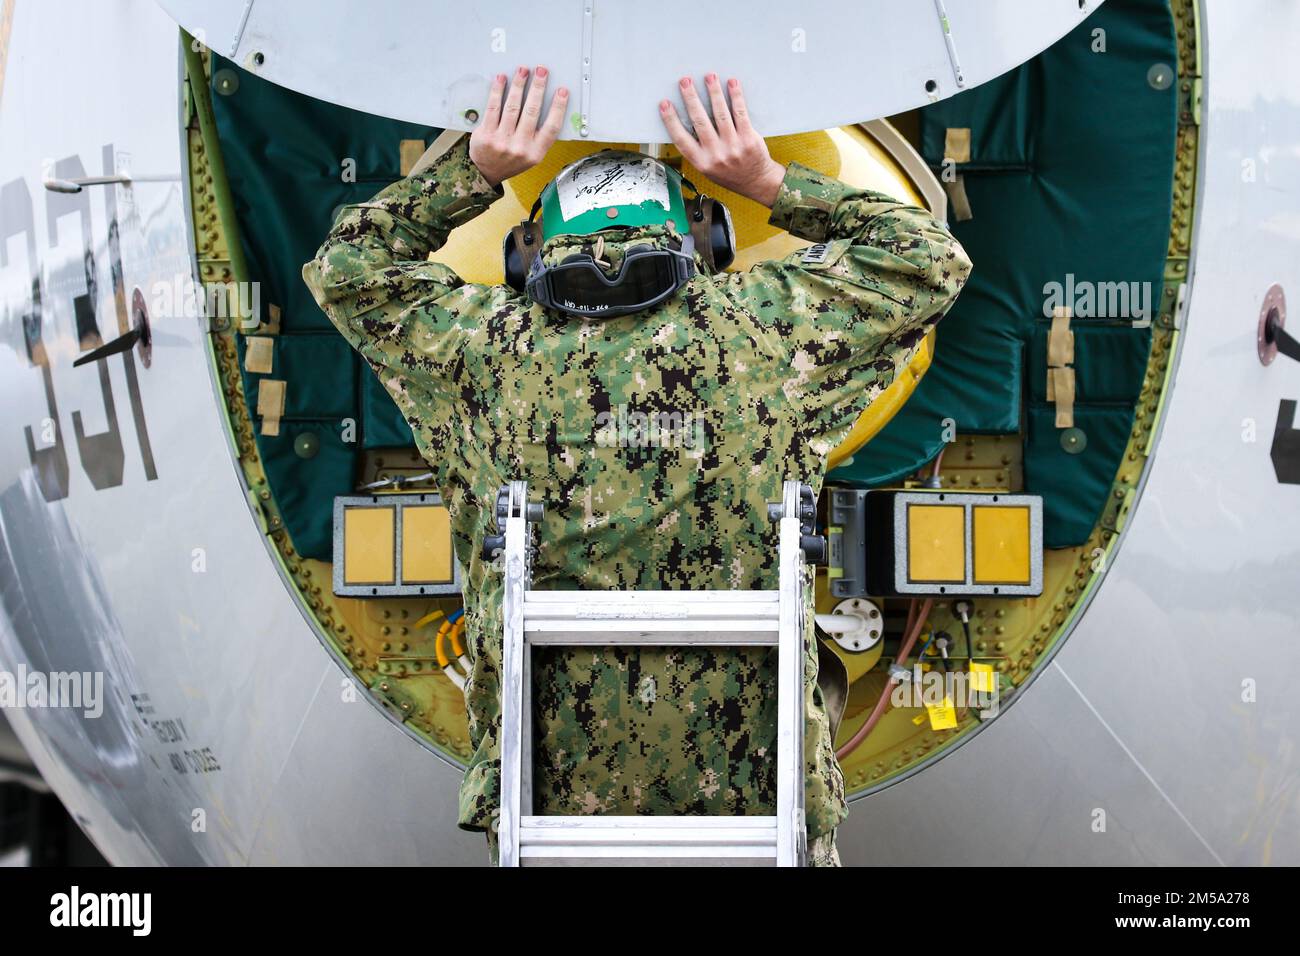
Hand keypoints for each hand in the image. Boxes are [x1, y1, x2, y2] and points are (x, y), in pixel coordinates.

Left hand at [469, 66, 567, 187]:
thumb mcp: (532, 155)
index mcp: (535, 152)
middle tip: (541, 72)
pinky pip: (493, 107)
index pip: (551, 127)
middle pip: (531, 111)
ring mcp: (501, 140)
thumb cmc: (511, 160)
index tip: (562, 91)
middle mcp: (519, 147)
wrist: (486, 172)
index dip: (558, 107)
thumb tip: (550, 106)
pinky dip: (498, 90)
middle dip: (537, 88)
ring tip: (523, 70)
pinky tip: (502, 79)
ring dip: (519, 85)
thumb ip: (540, 136)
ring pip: (512, 106)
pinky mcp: (486, 134)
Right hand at [659, 75, 783, 207]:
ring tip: (709, 76)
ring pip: (720, 114)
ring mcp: (733, 146)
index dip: (671, 120)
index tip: (665, 104)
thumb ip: (697, 149)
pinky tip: (732, 84)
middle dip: (691, 98)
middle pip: (700, 121)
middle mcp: (716, 154)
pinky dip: (736, 97)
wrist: (756, 182)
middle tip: (685, 81)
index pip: (681, 138)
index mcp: (701, 162)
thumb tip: (686, 120)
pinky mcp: (749, 138)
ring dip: (714, 92)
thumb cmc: (729, 173)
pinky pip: (740, 113)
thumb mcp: (707, 168)